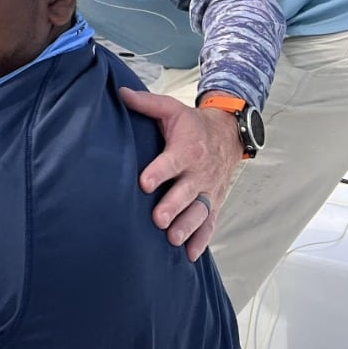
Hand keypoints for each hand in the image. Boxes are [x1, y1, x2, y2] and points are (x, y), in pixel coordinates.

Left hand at [122, 87, 243, 262]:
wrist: (228, 134)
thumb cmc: (192, 124)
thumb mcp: (171, 109)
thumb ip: (145, 103)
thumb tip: (119, 93)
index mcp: (186, 149)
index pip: (172, 162)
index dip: (159, 172)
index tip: (144, 183)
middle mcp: (200, 172)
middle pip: (187, 192)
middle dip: (173, 206)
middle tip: (158, 220)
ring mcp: (208, 189)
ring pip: (199, 211)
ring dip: (187, 226)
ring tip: (172, 240)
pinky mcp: (214, 201)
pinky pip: (210, 223)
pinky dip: (202, 240)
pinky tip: (189, 256)